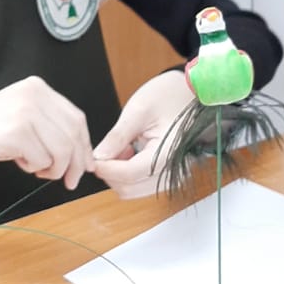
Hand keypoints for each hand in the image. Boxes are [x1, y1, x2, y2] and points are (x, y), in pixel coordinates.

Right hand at [0, 76, 92, 189]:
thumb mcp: (22, 118)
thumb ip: (50, 127)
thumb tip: (83, 155)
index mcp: (37, 88)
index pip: (76, 118)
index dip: (83, 145)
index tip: (84, 165)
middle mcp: (32, 94)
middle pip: (73, 134)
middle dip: (74, 163)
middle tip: (68, 180)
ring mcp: (23, 112)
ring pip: (62, 150)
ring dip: (53, 168)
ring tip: (35, 168)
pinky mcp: (14, 133)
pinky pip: (41, 160)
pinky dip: (33, 168)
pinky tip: (18, 162)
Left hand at [92, 69, 195, 198]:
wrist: (192, 92)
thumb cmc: (170, 95)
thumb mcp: (138, 110)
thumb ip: (117, 137)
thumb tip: (98, 156)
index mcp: (167, 153)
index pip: (129, 174)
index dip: (106, 168)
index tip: (92, 159)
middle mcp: (173, 170)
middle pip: (130, 188)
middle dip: (110, 173)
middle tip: (103, 152)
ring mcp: (172, 175)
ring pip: (134, 190)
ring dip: (119, 175)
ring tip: (119, 149)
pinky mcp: (168, 174)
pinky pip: (142, 184)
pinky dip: (128, 174)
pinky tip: (129, 153)